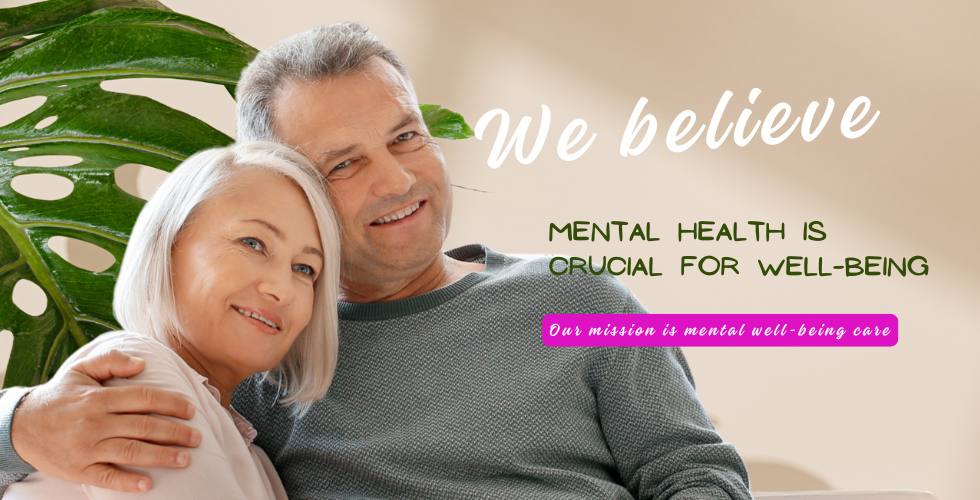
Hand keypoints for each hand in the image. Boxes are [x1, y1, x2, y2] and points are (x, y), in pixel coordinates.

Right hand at [10, 349, 201, 492]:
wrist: (21, 426)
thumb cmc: (59, 397)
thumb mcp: (80, 370)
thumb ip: (111, 362)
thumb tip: (142, 363)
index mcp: (99, 398)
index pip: (145, 398)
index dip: (172, 403)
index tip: (191, 410)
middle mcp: (95, 423)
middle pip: (144, 426)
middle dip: (176, 433)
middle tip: (198, 437)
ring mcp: (87, 448)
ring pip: (131, 452)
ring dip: (162, 456)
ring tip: (186, 459)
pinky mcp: (79, 470)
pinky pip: (107, 477)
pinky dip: (127, 482)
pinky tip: (147, 485)